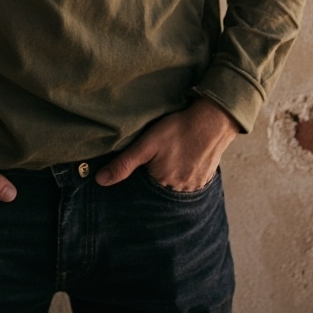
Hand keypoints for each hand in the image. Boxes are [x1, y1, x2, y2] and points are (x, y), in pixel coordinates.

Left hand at [95, 98, 238, 191]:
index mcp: (162, 183)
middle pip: (159, 191)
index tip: (140, 168)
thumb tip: (100, 181)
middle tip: (157, 161)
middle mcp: (179, 191)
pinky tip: (181, 162)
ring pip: (174, 189)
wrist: (212, 121)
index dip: (139, 181)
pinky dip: (183, 176)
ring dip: (169, 179)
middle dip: (154, 180)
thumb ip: (124, 163)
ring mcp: (194, 187)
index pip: (143, 192)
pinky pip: (189, 185)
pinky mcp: (205, 180)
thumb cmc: (178, 129)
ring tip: (169, 161)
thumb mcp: (147, 143)